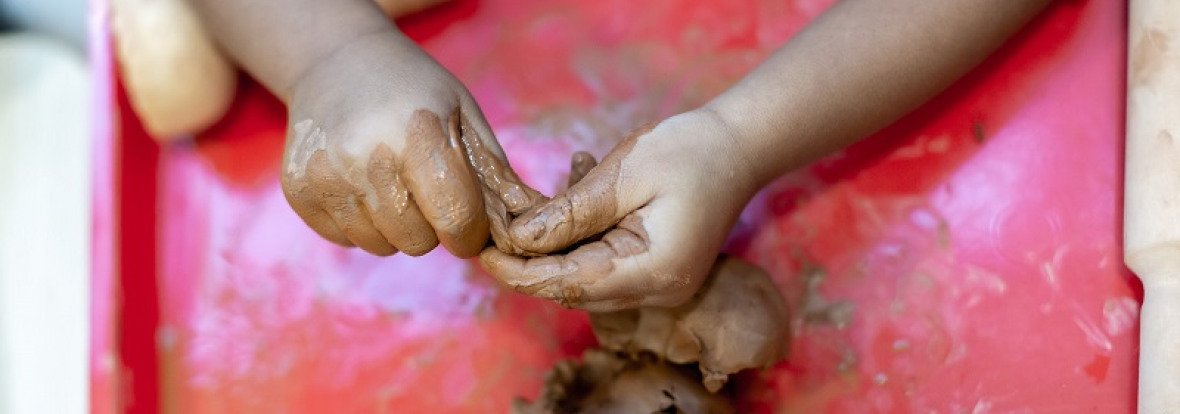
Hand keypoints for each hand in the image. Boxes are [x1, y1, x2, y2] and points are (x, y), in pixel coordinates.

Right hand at [281, 32, 539, 256]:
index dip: (470, 232)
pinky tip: (362, 183)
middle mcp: (366, 158)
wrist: (337, 61)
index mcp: (419, 136)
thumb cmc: (416, 90)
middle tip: (426, 189)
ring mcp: (327, 176)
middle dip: (432, 226)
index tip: (469, 222)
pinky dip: (361, 223)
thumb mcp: (465, 115)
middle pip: (418, 242)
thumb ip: (495, 176)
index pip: (457, 222)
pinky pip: (344, 240)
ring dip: (395, 226)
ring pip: (381, 246)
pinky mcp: (299, 191)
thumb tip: (521, 230)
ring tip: (393, 181)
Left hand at [480, 110, 760, 310]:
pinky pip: (603, 269)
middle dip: (529, 266)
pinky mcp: (656, 272)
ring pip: (585, 284)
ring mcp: (660, 286)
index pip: (570, 285)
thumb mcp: (622, 175)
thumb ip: (570, 214)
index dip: (521, 273)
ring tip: (522, 216)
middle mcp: (658, 290)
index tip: (483, 252)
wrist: (739, 146)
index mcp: (653, 270)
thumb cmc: (687, 151)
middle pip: (574, 291)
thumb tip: (519, 240)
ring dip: (550, 255)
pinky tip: (565, 207)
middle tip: (492, 233)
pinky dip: (576, 245)